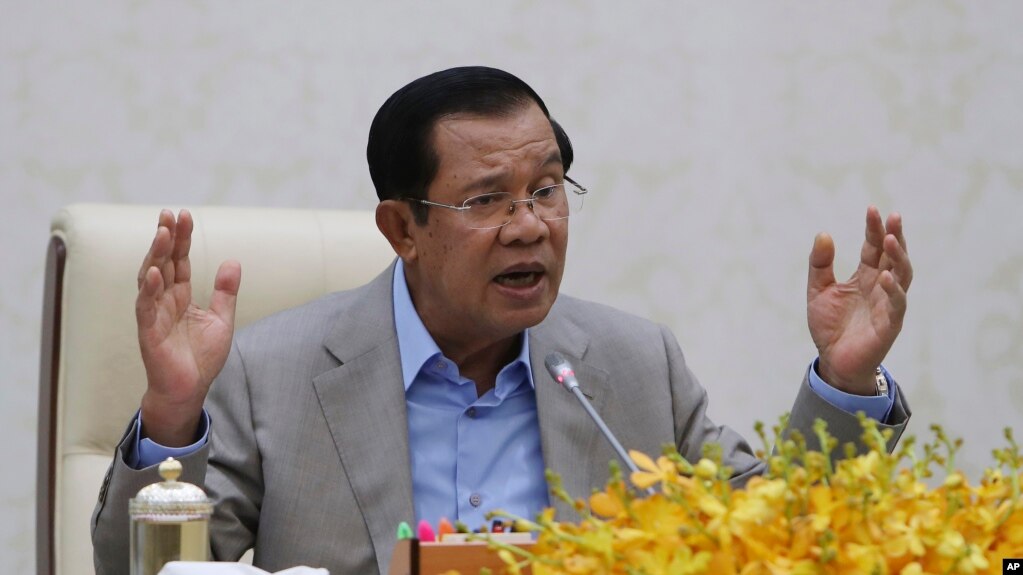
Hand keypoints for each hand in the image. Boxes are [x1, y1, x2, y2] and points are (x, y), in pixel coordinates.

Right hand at [136, 209, 240, 445]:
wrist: (190, 389)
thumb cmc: (201, 357)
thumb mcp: (221, 319)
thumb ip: (225, 291)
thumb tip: (233, 261)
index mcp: (179, 296)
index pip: (179, 260)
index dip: (181, 238)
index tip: (184, 215)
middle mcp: (164, 300)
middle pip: (163, 262)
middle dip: (166, 238)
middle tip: (169, 213)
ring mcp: (154, 314)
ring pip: (150, 278)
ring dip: (156, 255)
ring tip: (163, 233)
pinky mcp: (149, 332)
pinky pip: (146, 307)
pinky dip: (149, 289)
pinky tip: (154, 271)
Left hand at [807, 206, 911, 394]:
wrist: (833, 361)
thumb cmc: (830, 326)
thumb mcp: (818, 290)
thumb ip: (820, 264)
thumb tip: (823, 233)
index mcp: (865, 276)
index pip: (873, 247)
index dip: (874, 228)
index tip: (872, 209)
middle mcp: (880, 287)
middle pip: (893, 256)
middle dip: (894, 235)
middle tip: (893, 216)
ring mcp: (887, 304)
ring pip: (901, 276)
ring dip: (898, 257)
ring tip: (891, 239)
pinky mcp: (889, 325)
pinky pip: (896, 305)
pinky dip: (894, 290)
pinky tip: (885, 276)